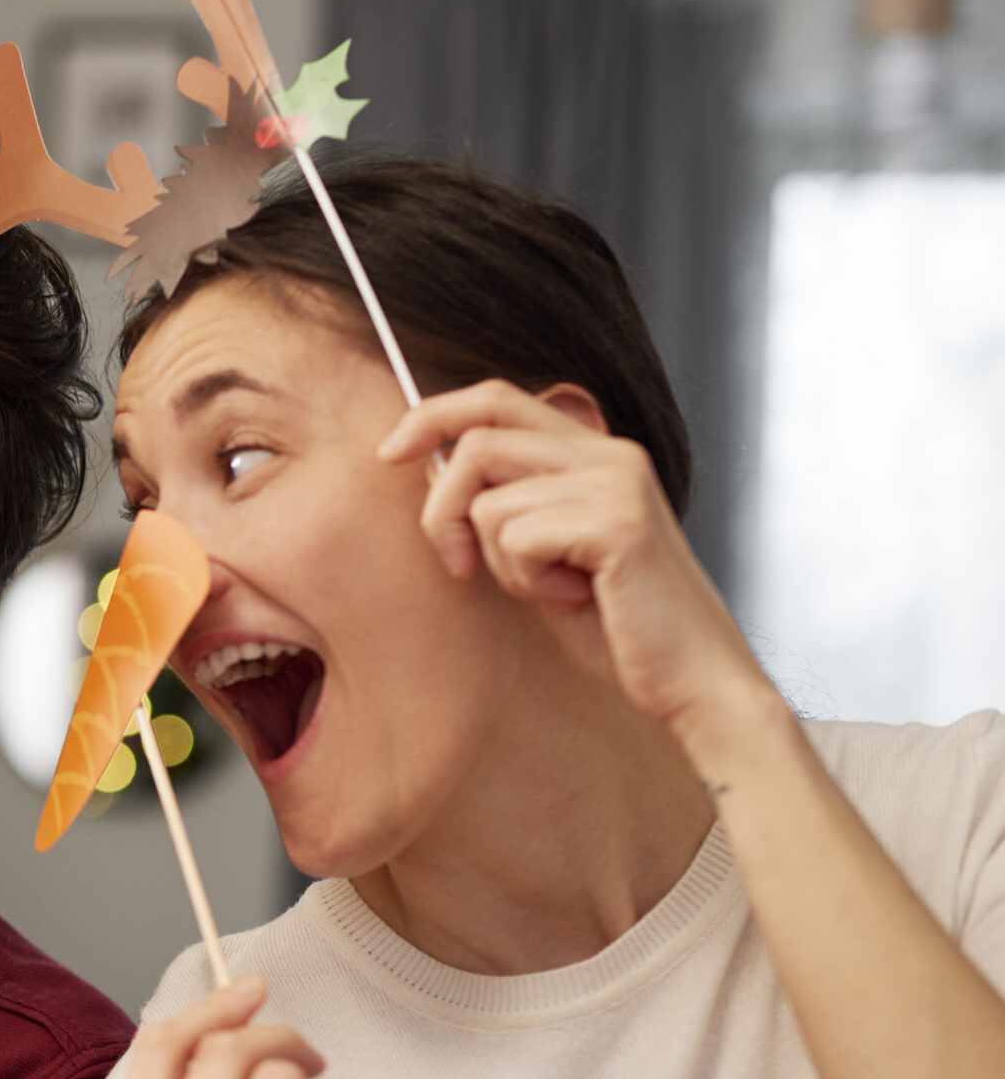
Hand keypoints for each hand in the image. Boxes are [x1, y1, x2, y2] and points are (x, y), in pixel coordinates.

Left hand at [380, 380, 781, 757]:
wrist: (691, 679)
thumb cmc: (615, 625)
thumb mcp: (544, 554)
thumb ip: (503, 505)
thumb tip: (429, 465)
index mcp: (594, 453)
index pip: (496, 399)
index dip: (432, 416)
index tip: (388, 453)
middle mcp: (608, 452)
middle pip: (477, 438)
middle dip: (442, 507)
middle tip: (457, 564)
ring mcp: (617, 481)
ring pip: (489, 502)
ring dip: (501, 562)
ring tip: (553, 588)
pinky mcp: (617, 521)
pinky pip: (517, 536)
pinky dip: (528, 581)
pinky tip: (576, 598)